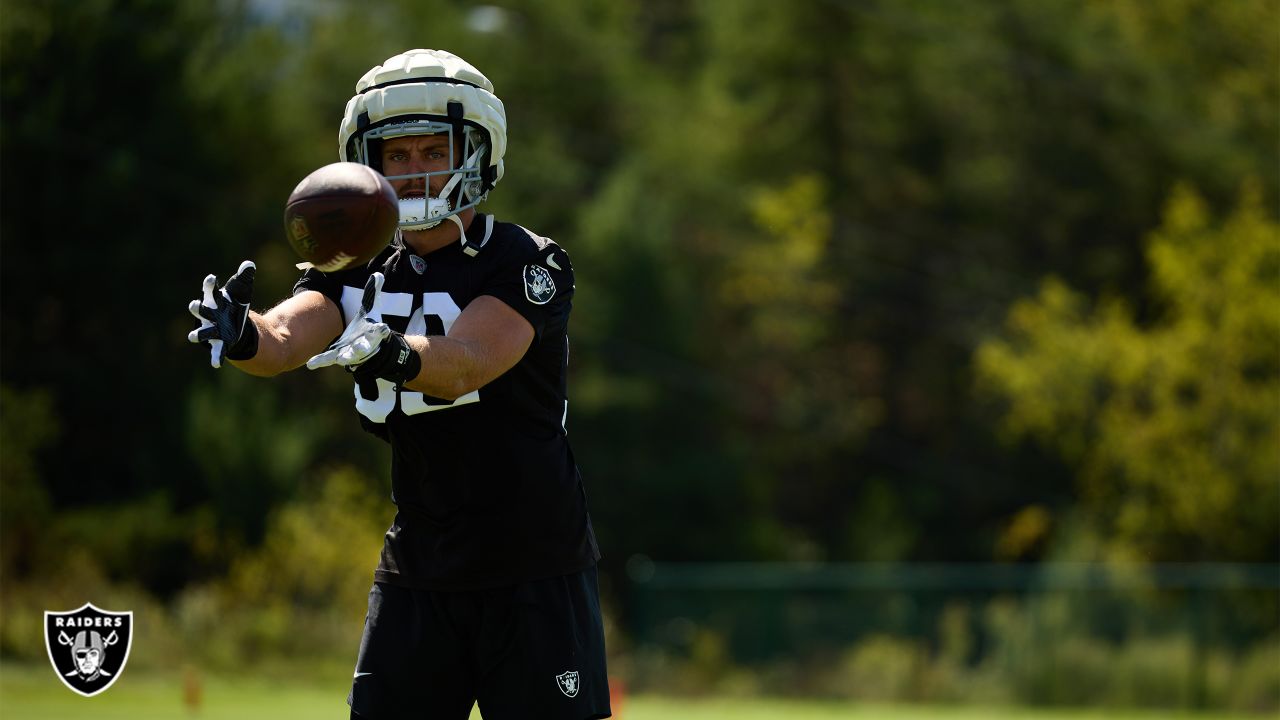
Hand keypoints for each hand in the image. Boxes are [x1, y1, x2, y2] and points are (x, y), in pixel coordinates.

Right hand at [188, 260, 257, 367]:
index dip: (209, 285)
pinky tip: (216, 364)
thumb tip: (249, 264)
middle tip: (194, 304)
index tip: (212, 278)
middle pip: (200, 310)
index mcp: (214, 301)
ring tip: (194, 336)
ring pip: (202, 332)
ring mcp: (212, 330)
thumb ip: (244, 277)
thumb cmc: (233, 306)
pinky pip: (216, 352)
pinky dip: (215, 358)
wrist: (235, 325)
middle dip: (197, 308)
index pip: (210, 291)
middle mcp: (209, 315)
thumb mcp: (241, 291)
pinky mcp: (219, 343)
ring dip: (198, 334)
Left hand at [307, 273, 421, 399]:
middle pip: (364, 346)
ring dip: (344, 357)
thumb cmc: (368, 326)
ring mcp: (350, 352)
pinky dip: (320, 361)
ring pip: (347, 356)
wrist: (368, 348)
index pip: (379, 331)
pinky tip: (311, 363)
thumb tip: (377, 275)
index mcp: (372, 332)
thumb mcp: (371, 308)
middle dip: (363, 347)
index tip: (383, 328)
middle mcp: (363, 344)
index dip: (381, 330)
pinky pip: (328, 359)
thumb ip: (372, 292)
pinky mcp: (337, 356)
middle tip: (362, 348)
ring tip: (340, 359)